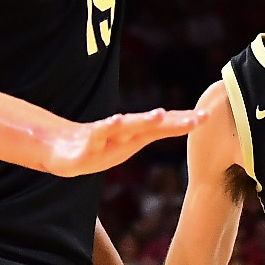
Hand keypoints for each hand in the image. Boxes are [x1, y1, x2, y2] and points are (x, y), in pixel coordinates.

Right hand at [40, 107, 205, 177]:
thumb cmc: (96, 147)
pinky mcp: (86, 143)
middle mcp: (123, 132)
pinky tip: (117, 121)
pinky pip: (99, 134)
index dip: (183, 122)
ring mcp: (105, 136)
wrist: (59, 149)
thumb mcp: (124, 146)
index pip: (163, 127)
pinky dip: (108, 127)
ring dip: (142, 120)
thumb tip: (175, 123)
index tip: (205, 116)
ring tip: (159, 115)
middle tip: (196, 118)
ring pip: (126, 126)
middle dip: (174, 122)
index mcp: (134, 135)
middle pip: (152, 126)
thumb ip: (147, 133)